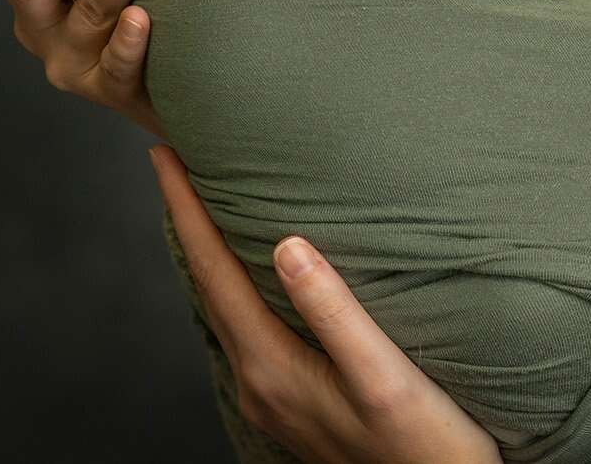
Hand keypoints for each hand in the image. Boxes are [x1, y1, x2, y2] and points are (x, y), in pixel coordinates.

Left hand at [150, 146, 501, 463]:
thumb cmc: (426, 443)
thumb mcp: (385, 376)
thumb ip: (336, 311)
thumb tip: (287, 244)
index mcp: (271, 368)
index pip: (214, 271)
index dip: (187, 210)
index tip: (164, 155)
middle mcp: (259, 382)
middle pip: (208, 284)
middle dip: (189, 220)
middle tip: (176, 160)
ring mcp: (271, 395)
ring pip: (224, 305)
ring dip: (210, 250)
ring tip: (205, 200)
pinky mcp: (291, 398)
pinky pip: (245, 323)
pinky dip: (235, 280)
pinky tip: (251, 267)